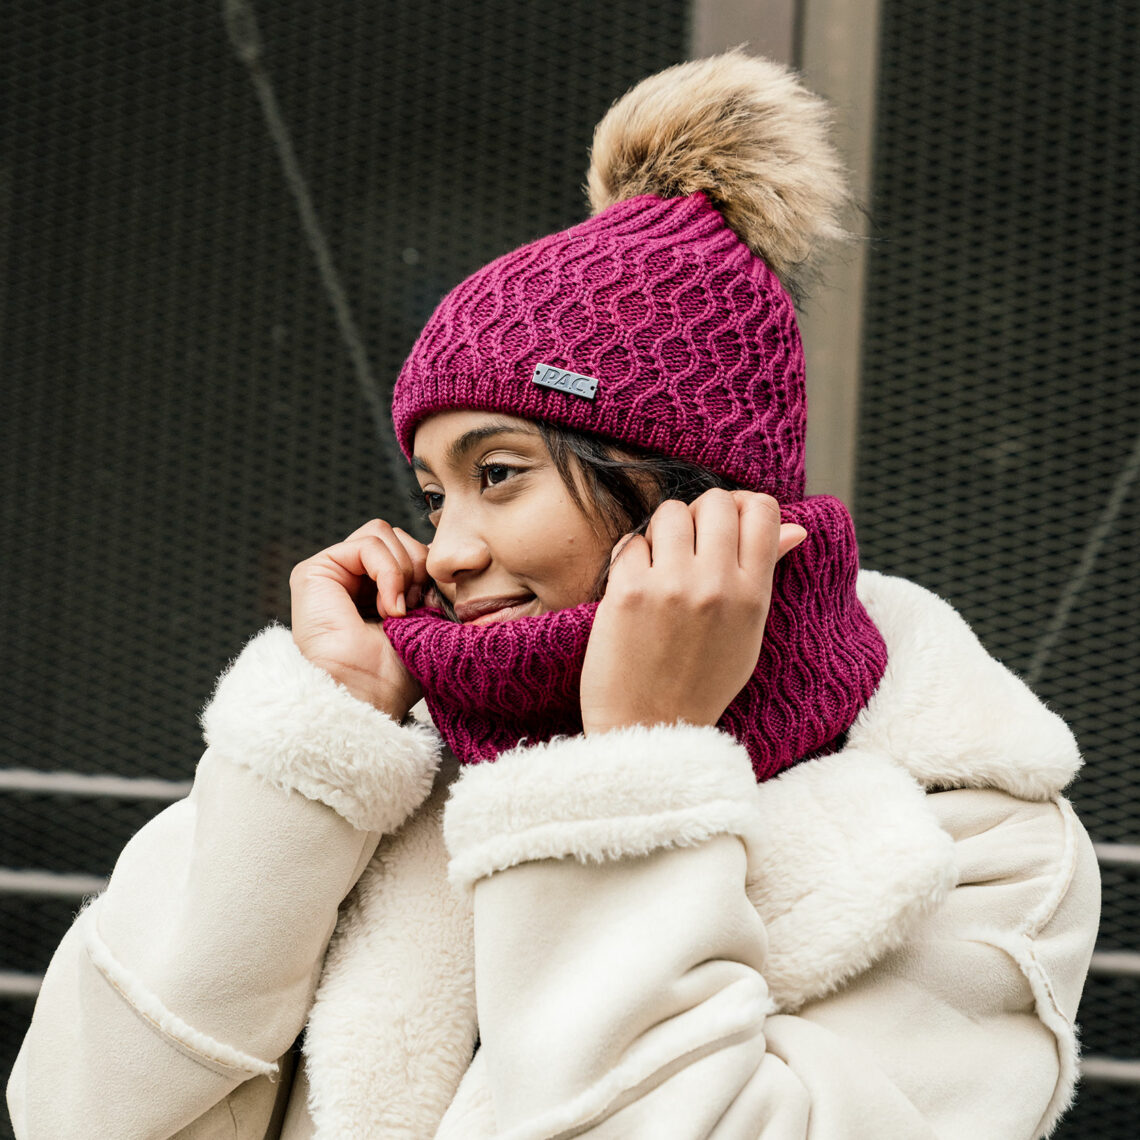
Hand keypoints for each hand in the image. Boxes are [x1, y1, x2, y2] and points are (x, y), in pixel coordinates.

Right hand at [290, 520, 428, 718]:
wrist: (368, 698)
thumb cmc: (395, 674)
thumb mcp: (426, 620)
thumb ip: (429, 583)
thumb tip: (441, 557)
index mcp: (377, 591)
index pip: (409, 550)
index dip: (428, 570)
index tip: (432, 605)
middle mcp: (352, 579)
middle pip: (397, 536)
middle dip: (418, 566)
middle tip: (414, 608)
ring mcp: (333, 574)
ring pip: (383, 534)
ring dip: (404, 570)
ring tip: (399, 611)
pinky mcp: (315, 571)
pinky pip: (368, 544)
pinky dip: (389, 571)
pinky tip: (389, 607)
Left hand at [580, 490, 805, 734]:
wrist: (649, 730)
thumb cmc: (700, 683)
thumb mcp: (748, 633)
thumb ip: (765, 574)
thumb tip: (795, 528)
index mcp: (753, 595)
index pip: (762, 511)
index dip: (744, 506)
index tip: (728, 523)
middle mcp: (717, 585)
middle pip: (716, 501)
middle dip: (702, 514)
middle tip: (691, 544)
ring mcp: (671, 586)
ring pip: (670, 512)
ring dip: (664, 531)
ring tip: (662, 563)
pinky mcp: (628, 592)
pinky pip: (631, 541)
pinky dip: (632, 556)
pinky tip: (636, 584)